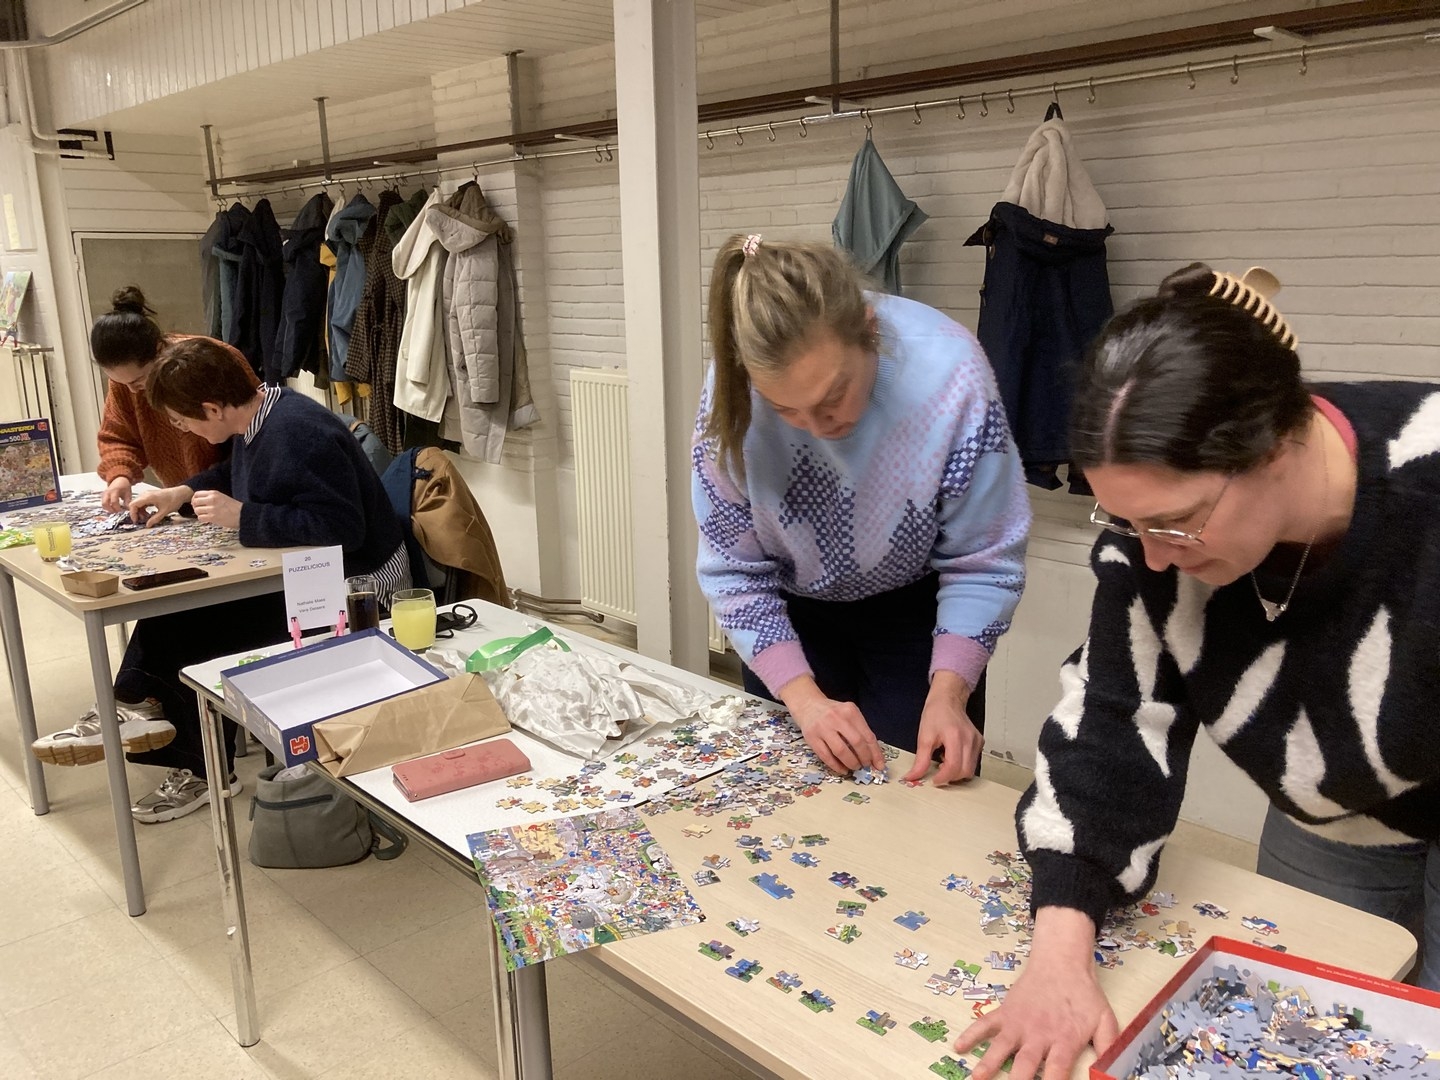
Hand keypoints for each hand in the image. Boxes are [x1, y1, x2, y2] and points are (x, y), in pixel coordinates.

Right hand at [102, 477, 131, 512]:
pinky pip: (103, 503)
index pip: (114, 502)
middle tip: (116, 512)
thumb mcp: (128, 493)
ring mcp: (104, 494)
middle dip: (110, 510)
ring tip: (115, 510)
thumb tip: (128, 510)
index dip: (117, 508)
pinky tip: (113, 507)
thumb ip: (127, 502)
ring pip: (103, 504)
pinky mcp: (103, 495)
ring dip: (108, 509)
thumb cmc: (124, 486)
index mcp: (115, 491)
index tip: (121, 511)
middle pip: (105, 504)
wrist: (119, 479)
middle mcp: (107, 492)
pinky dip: (107, 506)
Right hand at [135, 485, 191, 526]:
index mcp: (148, 497)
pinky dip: (144, 508)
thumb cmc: (174, 500)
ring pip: (138, 503)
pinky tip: (149, 514)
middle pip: (134, 504)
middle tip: (142, 521)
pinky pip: (143, 502)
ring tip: (146, 518)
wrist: (180, 493)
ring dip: (140, 511)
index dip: (133, 514)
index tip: (136, 521)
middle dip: (136, 513)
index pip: (133, 505)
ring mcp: (148, 494)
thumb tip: (147, 525)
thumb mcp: (164, 511)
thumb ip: (155, 519)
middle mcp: (146, 494)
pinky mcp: (150, 495)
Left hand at [191, 489, 241, 528]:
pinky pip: (200, 518)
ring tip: (206, 515)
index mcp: (214, 493)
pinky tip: (208, 519)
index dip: (195, 499)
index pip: (196, 494)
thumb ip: (211, 497)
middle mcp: (212, 499)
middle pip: (195, 502)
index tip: (198, 503)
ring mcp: (212, 508)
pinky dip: (202, 519)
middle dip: (196, 507)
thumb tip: (199, 501)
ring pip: (197, 510)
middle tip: (201, 510)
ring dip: (200, 514)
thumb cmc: (233, 507)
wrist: (242, 515)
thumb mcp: (222, 497)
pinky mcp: (213, 517)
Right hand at [778, 676, 884, 773]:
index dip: (875, 753)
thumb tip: (874, 756)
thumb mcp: (849, 715)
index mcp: (850, 711)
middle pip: (857, 743)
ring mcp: (823, 728)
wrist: (808, 705)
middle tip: (866, 765)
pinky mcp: (812, 738)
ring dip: (851, 763)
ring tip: (854, 767)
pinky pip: (826, 757)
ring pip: (841, 751)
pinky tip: (842, 769)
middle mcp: (837, 718)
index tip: (879, 765)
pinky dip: (837, 766)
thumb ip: (861, 731)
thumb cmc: (833, 713)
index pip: (868, 735)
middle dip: (864, 758)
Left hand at [904, 670, 981, 784]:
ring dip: (956, 772)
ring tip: (943, 762)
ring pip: (971, 769)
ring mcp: (976, 741)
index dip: (943, 777)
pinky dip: (962, 764)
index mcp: (955, 736)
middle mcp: (969, 739)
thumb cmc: (936, 713)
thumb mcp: (924, 737)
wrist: (947, 699)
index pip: (954, 766)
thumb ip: (920, 760)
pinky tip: (951, 756)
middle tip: (937, 773)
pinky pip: (973, 761)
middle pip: (965, 771)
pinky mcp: (979, 742)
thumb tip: (913, 776)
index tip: (933, 780)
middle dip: (950, 777)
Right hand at [956, 907, 1118, 1079]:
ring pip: (1000, 1048)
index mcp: (1063, 1040)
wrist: (1061, 961)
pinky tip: (959, 1046)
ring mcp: (1018, 1023)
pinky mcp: (1005, 1012)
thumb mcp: (1105, 1021)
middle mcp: (1038, 1035)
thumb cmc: (1084, 994)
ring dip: (987, 1064)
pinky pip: (984, 1024)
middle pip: (1025, 1065)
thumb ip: (1109, 1048)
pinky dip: (971, 1034)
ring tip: (976, 1078)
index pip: (1057, 1072)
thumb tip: (1112, 1074)